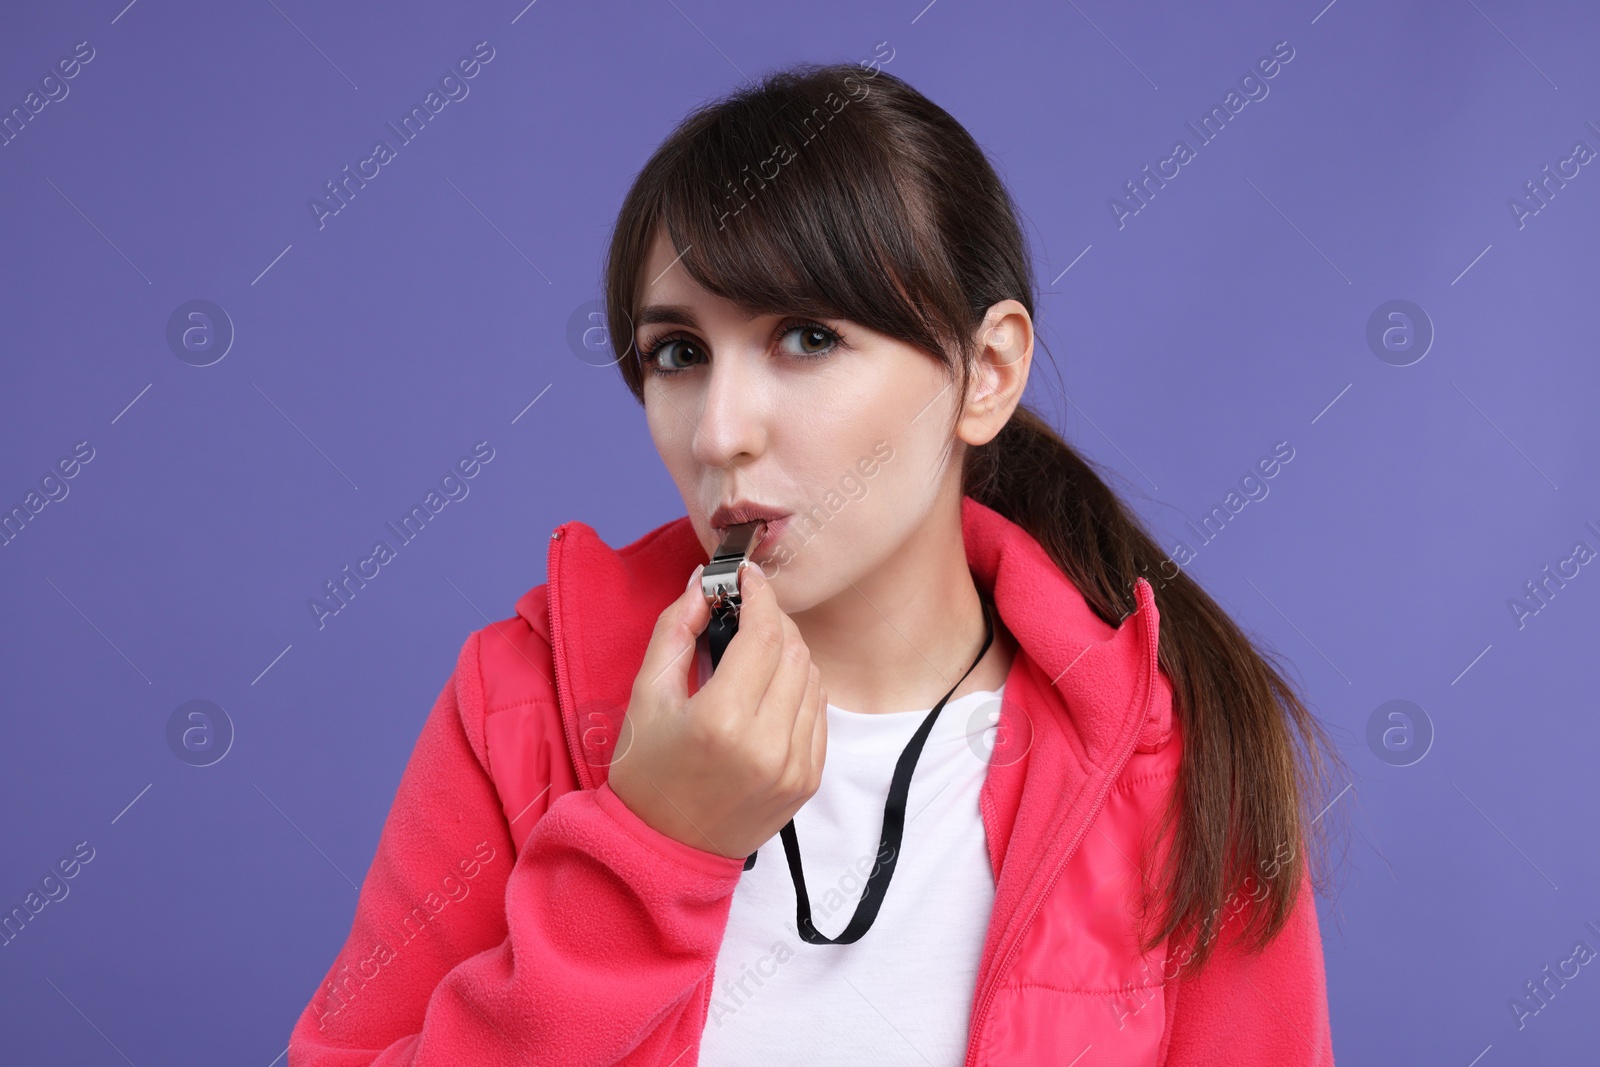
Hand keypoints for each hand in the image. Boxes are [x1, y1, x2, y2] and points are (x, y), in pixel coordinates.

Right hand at [606, 563, 827, 859]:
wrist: (663, 850)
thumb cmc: (646, 773)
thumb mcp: (644, 696)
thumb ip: (675, 631)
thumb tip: (703, 584)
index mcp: (722, 720)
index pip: (763, 634)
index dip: (759, 595)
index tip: (747, 576)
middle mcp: (767, 745)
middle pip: (794, 651)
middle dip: (773, 619)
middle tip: (747, 611)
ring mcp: (794, 766)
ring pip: (812, 678)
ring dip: (788, 652)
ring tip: (755, 651)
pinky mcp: (808, 781)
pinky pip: (819, 713)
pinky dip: (800, 688)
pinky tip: (770, 689)